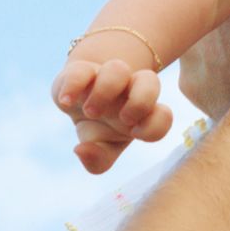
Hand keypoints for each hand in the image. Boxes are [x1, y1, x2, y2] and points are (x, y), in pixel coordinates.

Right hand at [52, 57, 173, 174]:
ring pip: (118, 69)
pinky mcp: (81, 71)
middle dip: (138, 103)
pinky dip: (73, 85)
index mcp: (143, 113)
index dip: (153, 126)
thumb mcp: (102, 148)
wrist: (80, 98)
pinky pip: (81, 70)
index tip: (134, 133)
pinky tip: (66, 102)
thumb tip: (80, 151)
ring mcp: (106, 78)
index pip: (163, 116)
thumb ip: (98, 161)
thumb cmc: (100, 127)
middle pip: (151, 81)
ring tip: (90, 112)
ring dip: (105, 92)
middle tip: (121, 120)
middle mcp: (129, 91)